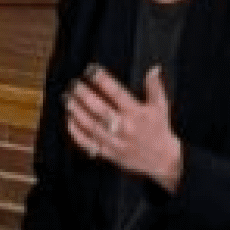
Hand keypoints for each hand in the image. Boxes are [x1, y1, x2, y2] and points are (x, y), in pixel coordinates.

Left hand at [64, 65, 184, 190]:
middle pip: (99, 109)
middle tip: (73, 84)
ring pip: (90, 125)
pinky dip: (76, 132)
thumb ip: (155, 87)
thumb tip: (153, 68)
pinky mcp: (108, 153)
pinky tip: (69, 120)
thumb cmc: (159, 130)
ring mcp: (114, 142)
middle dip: (83, 95)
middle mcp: (124, 127)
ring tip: (67, 98)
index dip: (102, 80)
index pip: (116, 93)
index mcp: (136, 113)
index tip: (91, 69)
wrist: (162, 161)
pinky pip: (87, 143)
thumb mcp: (161, 107)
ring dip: (76, 111)